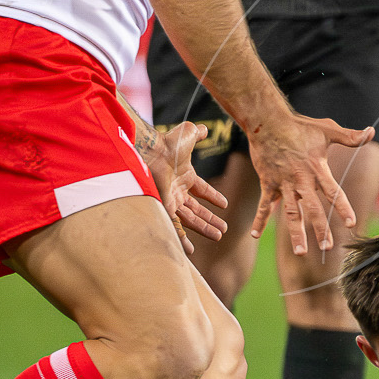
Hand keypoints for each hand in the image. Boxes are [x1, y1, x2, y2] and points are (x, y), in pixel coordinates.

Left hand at [148, 120, 228, 253]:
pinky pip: (174, 227)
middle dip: (210, 220)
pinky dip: (181, 239)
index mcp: (185, 175)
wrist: (153, 151)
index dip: (213, 197)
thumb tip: (204, 127)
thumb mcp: (188, 134)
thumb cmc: (169, 142)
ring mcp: (171, 200)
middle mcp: (177, 190)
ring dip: (204, 229)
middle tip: (223, 230)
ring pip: (190, 220)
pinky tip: (189, 250)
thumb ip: (197, 132)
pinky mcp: (164, 208)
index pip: (201, 190)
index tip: (225, 205)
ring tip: (219, 236)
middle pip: (197, 210)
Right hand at [247, 112, 374, 255]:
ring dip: (296, 233)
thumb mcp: (328, 130)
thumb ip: (350, 136)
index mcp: (317, 169)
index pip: (333, 192)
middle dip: (321, 229)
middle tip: (328, 247)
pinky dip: (259, 219)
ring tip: (301, 252)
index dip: (342, 207)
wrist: (266, 122)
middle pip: (313, 209)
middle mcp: (300, 179)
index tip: (351, 223)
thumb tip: (371, 131)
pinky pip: (264, 205)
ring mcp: (283, 183)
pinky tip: (255, 235)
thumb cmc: (300, 126)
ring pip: (291, 213)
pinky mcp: (267, 183)